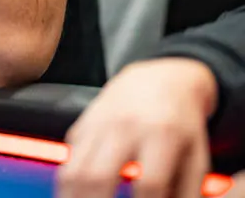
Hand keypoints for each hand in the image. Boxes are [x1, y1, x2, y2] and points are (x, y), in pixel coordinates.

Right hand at [56, 58, 218, 197]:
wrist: (158, 79)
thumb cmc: (181, 122)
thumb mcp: (196, 154)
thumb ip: (187, 189)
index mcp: (161, 133)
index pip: (150, 183)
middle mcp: (124, 126)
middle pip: (98, 175)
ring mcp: (98, 123)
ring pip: (74, 167)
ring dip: (72, 195)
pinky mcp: (82, 124)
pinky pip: (68, 157)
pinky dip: (68, 181)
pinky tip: (76, 194)